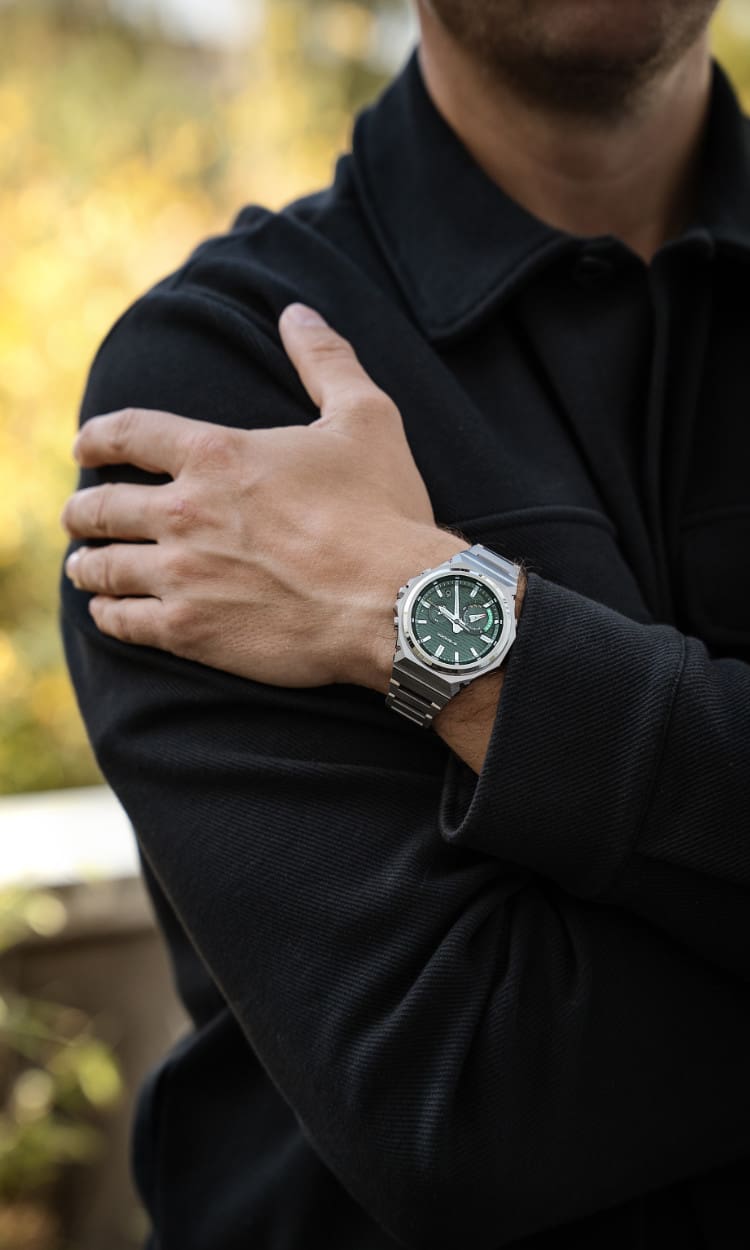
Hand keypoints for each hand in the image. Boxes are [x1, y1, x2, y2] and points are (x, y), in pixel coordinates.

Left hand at [61, 304, 464, 691]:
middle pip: (102, 507)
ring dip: (87, 565)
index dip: (96, 438)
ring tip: (84, 567)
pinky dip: (108, 614)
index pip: (128, 433)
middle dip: (83, 511)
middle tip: (79, 517)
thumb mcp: (366, 418)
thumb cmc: (384, 510)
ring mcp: (183, 575)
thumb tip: (298, 313)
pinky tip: (108, 612)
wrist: (395, 602)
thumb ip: (326, 361)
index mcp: (217, 455)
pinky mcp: (191, 631)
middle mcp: (185, 512)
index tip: (84, 449)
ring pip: (104, 568)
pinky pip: (124, 622)